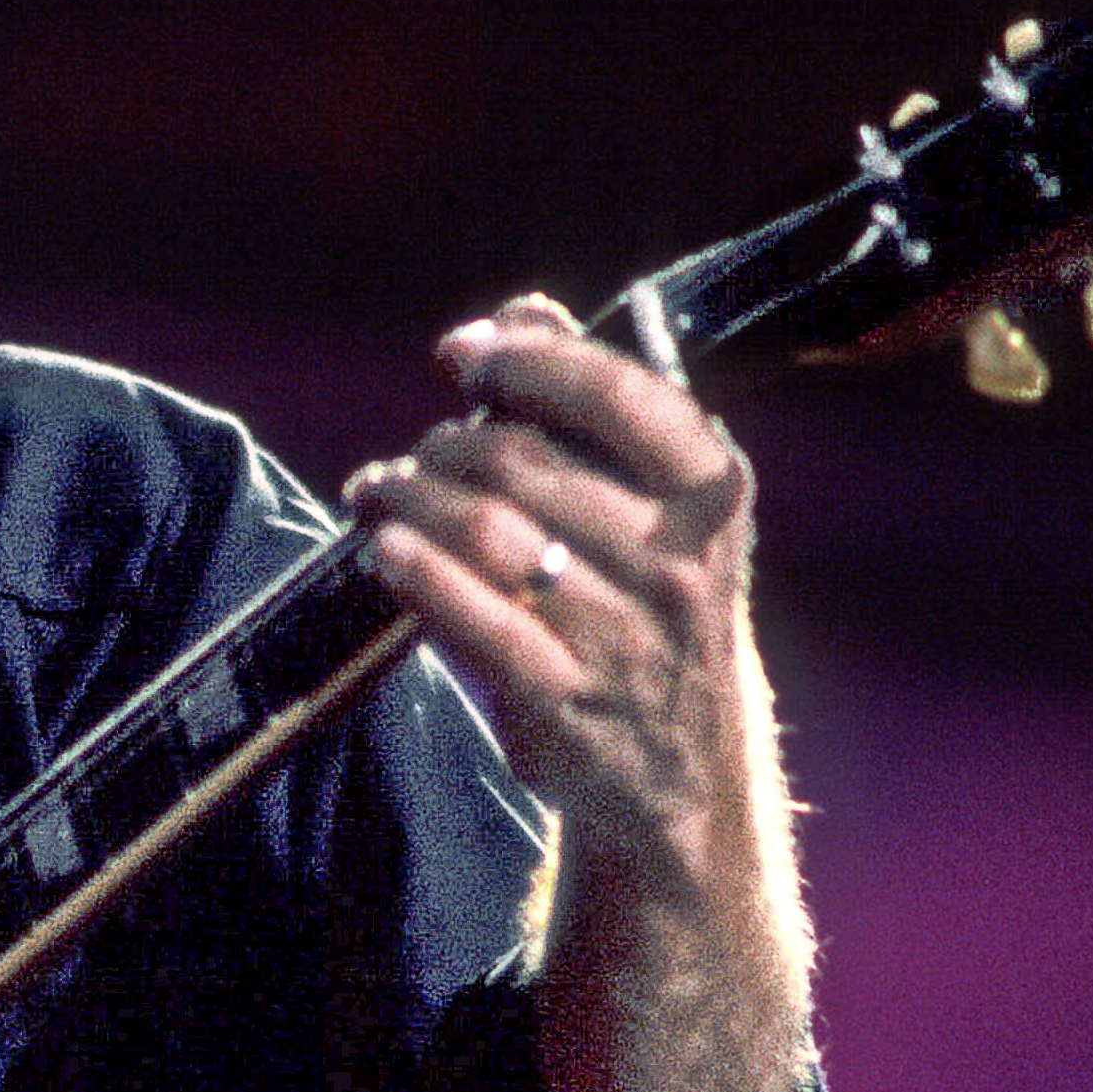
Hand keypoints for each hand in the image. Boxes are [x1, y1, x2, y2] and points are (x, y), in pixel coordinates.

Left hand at [343, 294, 810, 1091]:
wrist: (682, 785)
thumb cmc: (654, 616)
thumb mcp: (661, 513)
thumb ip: (596, 406)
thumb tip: (526, 306)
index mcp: (716, 497)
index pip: (623, 391)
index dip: (529, 356)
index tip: (460, 351)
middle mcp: (681, 565)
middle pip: (526, 460)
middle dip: (445, 444)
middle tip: (409, 458)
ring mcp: (626, 640)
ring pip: (488, 532)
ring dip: (409, 499)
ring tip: (376, 494)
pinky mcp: (566, 706)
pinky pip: (472, 621)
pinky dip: (413, 575)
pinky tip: (383, 554)